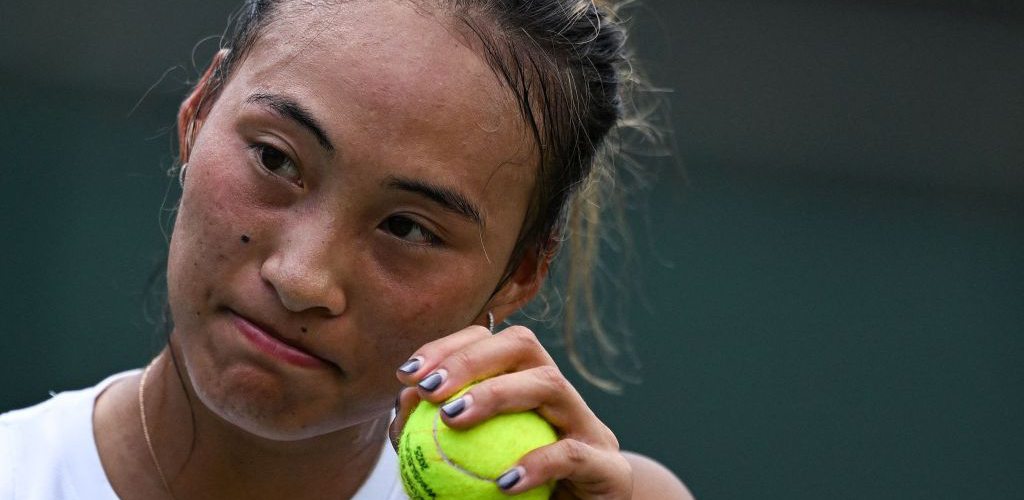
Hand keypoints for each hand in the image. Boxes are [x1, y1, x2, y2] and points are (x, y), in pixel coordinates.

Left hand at [390, 324, 633, 498]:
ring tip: (453, 417)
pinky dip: (536, 464)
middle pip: (524, 345)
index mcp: (526, 387)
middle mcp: (560, 396)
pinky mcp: (610, 468)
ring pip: (551, 383)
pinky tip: (503, 483)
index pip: (490, 342)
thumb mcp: (462, 471)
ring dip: (497, 393)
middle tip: (430, 388)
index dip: (448, 346)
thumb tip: (402, 404)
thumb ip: (434, 439)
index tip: (408, 375)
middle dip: (472, 357)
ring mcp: (589, 428)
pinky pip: (571, 454)